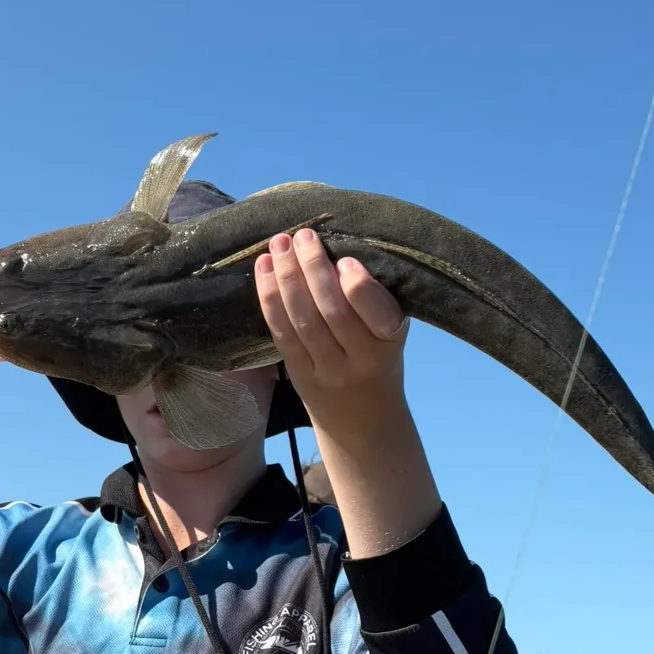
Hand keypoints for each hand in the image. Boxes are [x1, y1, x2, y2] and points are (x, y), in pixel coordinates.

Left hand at [254, 230, 407, 436]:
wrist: (363, 417)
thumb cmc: (377, 357)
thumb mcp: (390, 332)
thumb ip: (372, 299)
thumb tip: (332, 249)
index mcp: (389, 342)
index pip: (376, 314)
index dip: (358, 287)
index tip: (345, 260)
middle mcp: (359, 360)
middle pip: (331, 312)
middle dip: (313, 268)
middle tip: (302, 236)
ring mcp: (327, 371)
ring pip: (302, 321)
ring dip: (287, 277)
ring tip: (280, 243)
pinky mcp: (299, 374)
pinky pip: (281, 333)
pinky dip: (269, 298)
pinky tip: (264, 269)